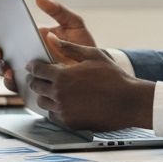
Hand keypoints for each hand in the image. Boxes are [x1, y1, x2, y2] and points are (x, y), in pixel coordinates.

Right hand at [0, 0, 97, 90]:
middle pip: (0, 54)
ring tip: (6, 67)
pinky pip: (17, 87)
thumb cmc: (84, 46)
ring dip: (0, 68)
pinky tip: (14, 79)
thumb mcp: (74, 24)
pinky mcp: (33, 87)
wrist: (97, 72)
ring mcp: (28, 72)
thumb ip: (58, 11)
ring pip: (5, 70)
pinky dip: (11, 83)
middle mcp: (25, 56)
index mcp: (30, 39)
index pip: (6, 36)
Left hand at [24, 34, 154, 130]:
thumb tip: (52, 39)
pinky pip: (53, 115)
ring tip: (52, 90)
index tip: (33, 66)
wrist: (129, 102)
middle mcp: (59, 94)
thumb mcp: (93, 55)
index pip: (37, 70)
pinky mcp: (71, 123)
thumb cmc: (114, 77)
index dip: (33, 66)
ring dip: (44, 95)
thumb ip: (69, 47)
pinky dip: (54, 109)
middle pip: (36, 86)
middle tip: (40, 77)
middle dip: (36, 80)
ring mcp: (64, 110)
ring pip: (42, 103)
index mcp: (62, 76)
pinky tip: (62, 102)